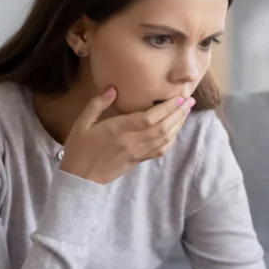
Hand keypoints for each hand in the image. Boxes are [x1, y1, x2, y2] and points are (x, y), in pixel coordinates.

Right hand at [60, 87, 194, 183]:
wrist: (79, 179)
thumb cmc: (79, 148)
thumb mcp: (82, 123)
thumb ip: (97, 104)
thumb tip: (112, 89)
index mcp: (118, 130)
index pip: (149, 118)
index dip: (167, 108)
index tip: (178, 97)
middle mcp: (131, 142)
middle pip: (162, 127)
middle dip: (178, 113)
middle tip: (190, 101)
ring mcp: (137, 153)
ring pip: (164, 139)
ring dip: (178, 125)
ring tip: (186, 112)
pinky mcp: (138, 161)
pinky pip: (159, 150)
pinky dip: (170, 140)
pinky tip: (175, 131)